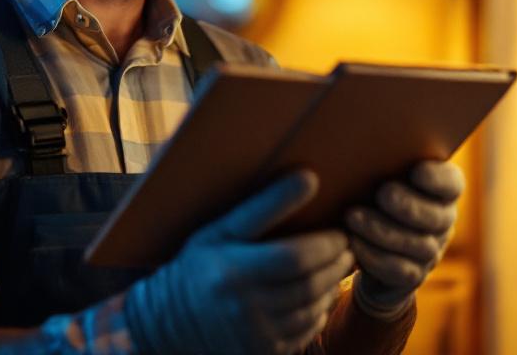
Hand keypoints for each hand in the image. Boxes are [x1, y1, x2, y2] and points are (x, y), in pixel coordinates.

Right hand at [126, 170, 354, 354]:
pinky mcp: (264, 351)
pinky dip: (320, 311)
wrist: (170, 320)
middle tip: (346, 248)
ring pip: (312, 309)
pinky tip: (319, 294)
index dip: (326, 245)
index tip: (340, 232)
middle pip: (310, 285)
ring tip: (336, 268)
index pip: (295, 257)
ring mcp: (256, 335)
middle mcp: (245, 308)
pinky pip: (306, 331)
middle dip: (337, 264)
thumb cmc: (201, 264)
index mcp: (233, 271)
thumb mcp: (222, 229)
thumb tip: (310, 178)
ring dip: (332, 286)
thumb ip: (266, 205)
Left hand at [346, 160, 464, 319]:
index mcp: (441, 191)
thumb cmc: (372, 196)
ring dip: (383, 231)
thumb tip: (355, 142)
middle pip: (437, 217)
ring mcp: (431, 251)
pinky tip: (353, 243)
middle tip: (383, 194)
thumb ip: (381, 162)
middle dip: (409, 205)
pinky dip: (374, 256)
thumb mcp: (379, 176)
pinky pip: (399, 270)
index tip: (417, 171)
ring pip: (417, 245)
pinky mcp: (413, 275)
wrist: (367, 244)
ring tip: (353, 217)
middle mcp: (442, 221)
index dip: (438, 179)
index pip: (452, 183)